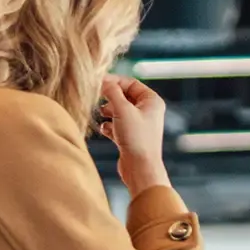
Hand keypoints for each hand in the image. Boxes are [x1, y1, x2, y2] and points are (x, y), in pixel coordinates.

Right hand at [96, 74, 168, 194]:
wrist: (140, 169)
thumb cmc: (136, 138)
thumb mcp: (122, 110)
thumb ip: (112, 92)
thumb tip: (103, 81)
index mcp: (152, 101)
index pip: (131, 83)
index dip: (114, 81)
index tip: (98, 82)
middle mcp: (148, 111)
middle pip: (125, 96)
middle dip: (110, 97)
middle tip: (98, 98)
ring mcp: (140, 125)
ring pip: (120, 111)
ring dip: (109, 111)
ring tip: (101, 113)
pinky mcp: (132, 138)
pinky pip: (118, 126)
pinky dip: (110, 126)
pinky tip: (104, 129)